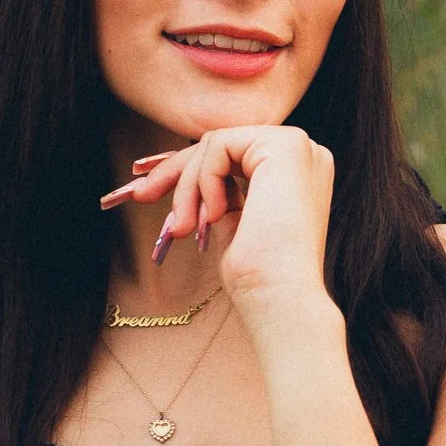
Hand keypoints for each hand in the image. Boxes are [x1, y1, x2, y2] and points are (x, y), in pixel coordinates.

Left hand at [99, 126, 335, 316]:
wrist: (279, 300)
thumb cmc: (258, 278)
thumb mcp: (234, 225)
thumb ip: (223, 196)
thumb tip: (192, 181)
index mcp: (296, 173)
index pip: (232, 155)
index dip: (188, 171)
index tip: (149, 190)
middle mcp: (305, 153)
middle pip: (221, 145)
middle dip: (175, 172)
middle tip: (141, 195)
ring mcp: (298, 147)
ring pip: (214, 145)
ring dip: (188, 187)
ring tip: (184, 228)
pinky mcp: (285, 147)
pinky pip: (218, 146)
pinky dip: (204, 181)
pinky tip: (214, 216)